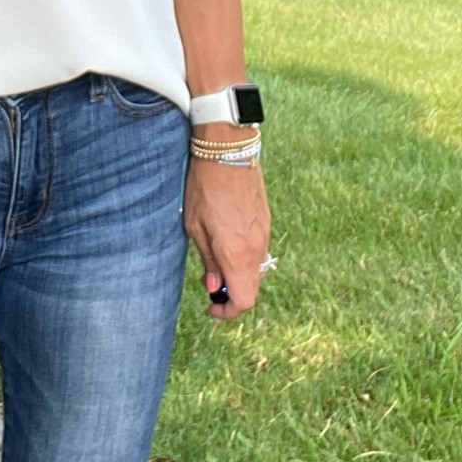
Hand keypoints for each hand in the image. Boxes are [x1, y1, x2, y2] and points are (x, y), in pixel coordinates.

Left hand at [184, 159, 271, 320]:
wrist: (227, 149)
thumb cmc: (204, 185)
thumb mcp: (195, 225)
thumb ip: (208, 259)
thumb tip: (214, 286)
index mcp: (236, 253)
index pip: (243, 301)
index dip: (228, 311)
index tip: (212, 305)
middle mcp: (255, 248)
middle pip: (252, 289)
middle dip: (232, 293)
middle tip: (210, 282)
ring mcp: (264, 234)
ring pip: (257, 270)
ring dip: (238, 274)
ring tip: (216, 258)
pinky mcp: (266, 221)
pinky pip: (259, 251)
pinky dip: (245, 258)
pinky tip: (227, 241)